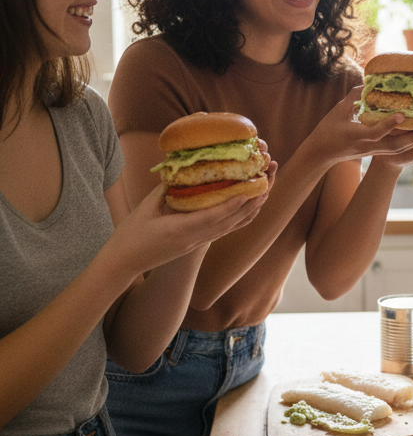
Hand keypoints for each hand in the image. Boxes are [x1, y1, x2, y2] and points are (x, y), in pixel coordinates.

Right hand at [107, 181, 268, 275]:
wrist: (123, 263)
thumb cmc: (130, 235)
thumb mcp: (145, 209)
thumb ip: (166, 190)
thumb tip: (181, 171)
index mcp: (179, 231)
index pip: (211, 218)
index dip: (231, 205)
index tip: (247, 192)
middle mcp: (192, 240)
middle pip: (227, 223)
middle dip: (249, 205)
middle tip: (266, 187)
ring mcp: (195, 244)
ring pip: (228, 228)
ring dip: (248, 212)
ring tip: (264, 195)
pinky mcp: (194, 246)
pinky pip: (221, 232)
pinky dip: (236, 220)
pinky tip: (247, 210)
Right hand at [310, 86, 412, 163]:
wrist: (321, 153)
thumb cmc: (327, 130)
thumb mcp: (337, 111)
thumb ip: (353, 98)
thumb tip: (367, 83)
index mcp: (357, 135)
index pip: (376, 132)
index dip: (390, 125)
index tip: (403, 115)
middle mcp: (368, 146)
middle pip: (395, 146)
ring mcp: (372, 151)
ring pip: (397, 150)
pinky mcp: (375, 152)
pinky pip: (394, 149)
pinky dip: (408, 144)